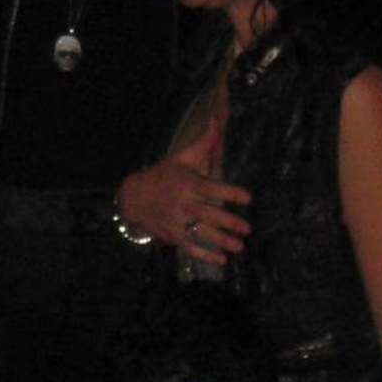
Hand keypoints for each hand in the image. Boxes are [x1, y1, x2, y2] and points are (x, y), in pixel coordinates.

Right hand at [117, 120, 251, 265]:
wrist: (134, 196)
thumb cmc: (162, 175)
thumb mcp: (180, 157)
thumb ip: (201, 143)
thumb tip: (215, 120)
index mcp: (187, 182)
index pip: (212, 188)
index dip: (230, 192)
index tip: (248, 198)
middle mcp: (184, 202)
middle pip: (210, 214)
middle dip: (230, 222)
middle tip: (248, 229)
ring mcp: (178, 221)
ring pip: (203, 233)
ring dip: (222, 241)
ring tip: (240, 247)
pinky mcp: (173, 236)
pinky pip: (191, 248)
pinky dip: (206, 256)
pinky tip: (221, 260)